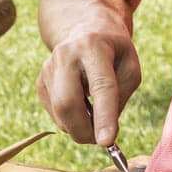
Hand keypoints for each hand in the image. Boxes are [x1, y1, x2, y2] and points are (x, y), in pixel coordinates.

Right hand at [38, 32, 141, 147]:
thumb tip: (100, 130)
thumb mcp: (130, 67)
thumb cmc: (113, 52)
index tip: (107, 142)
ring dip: (80, 126)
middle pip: (67, 103)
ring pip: (60, 114)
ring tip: (95, 113)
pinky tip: (81, 103)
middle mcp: (65, 55)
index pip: (100, 86)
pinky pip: (55, 114)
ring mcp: (48, 68)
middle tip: (101, 140)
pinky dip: (71, 120)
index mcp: (94, 47)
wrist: (85, 29)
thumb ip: (120, 97)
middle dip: (84, 130)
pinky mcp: (40, 82)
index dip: (104, 116)